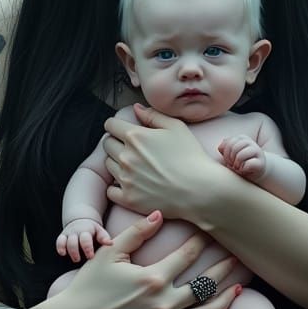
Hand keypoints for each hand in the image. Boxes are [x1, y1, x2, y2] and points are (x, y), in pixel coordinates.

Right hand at [48, 211, 240, 308]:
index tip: (211, 230)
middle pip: (206, 283)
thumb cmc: (88, 286)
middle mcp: (162, 304)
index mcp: (152, 277)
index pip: (189, 255)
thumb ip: (136, 232)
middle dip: (224, 267)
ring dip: (226, 299)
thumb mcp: (109, 253)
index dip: (203, 240)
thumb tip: (159, 214)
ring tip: (239, 286)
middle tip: (238, 255)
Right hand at [56, 216, 112, 262]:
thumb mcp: (100, 232)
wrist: (82, 222)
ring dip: (69, 251)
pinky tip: (63, 254)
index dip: (87, 248)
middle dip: (75, 252)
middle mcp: (75, 232)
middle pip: (72, 242)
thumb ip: (104, 238)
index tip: (90, 257)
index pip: (85, 239)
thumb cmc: (93, 231)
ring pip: (64, 242)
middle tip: (80, 259)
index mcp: (86, 231)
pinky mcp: (62, 237)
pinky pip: (59, 241)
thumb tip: (110, 243)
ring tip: (76, 259)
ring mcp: (68, 235)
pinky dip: (60, 247)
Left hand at [102, 103, 224, 217]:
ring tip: (135, 165)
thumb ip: (153, 115)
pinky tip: (130, 183)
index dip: (116, 125)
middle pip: (107, 144)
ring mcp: (125, 179)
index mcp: (135, 137)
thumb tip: (136, 109)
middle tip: (131, 148)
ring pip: (108, 165)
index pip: (110, 124)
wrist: (200, 190)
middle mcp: (126, 157)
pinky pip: (110, 190)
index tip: (123, 129)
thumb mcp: (176, 127)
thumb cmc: (191, 157)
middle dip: (116, 142)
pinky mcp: (128, 198)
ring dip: (117, 163)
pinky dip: (116, 186)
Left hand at [217, 134, 265, 181]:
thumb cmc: (240, 162)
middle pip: (234, 148)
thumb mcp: (230, 154)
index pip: (229, 142)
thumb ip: (225, 148)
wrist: (255, 172)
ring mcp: (258, 152)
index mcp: (243, 138)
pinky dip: (243, 169)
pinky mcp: (261, 163)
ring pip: (241, 155)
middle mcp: (251, 143)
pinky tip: (244, 170)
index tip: (228, 160)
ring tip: (237, 167)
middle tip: (232, 164)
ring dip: (236, 164)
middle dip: (230, 158)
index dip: (226, 153)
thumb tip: (220, 148)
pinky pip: (248, 164)